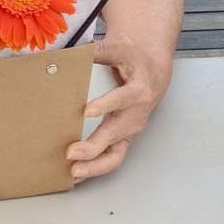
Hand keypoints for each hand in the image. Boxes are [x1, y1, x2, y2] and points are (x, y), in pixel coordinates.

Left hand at [66, 33, 172, 181]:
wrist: (153, 72)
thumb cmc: (134, 59)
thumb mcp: (119, 48)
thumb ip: (98, 50)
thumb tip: (72, 51)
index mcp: (138, 89)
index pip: (123, 98)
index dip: (106, 104)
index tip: (86, 110)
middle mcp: (136, 114)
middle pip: (116, 133)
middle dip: (94, 145)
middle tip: (70, 152)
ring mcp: (131, 130)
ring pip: (116, 155)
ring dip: (95, 166)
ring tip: (73, 172)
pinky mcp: (124, 139)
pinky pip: (112, 159)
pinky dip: (95, 169)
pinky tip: (76, 175)